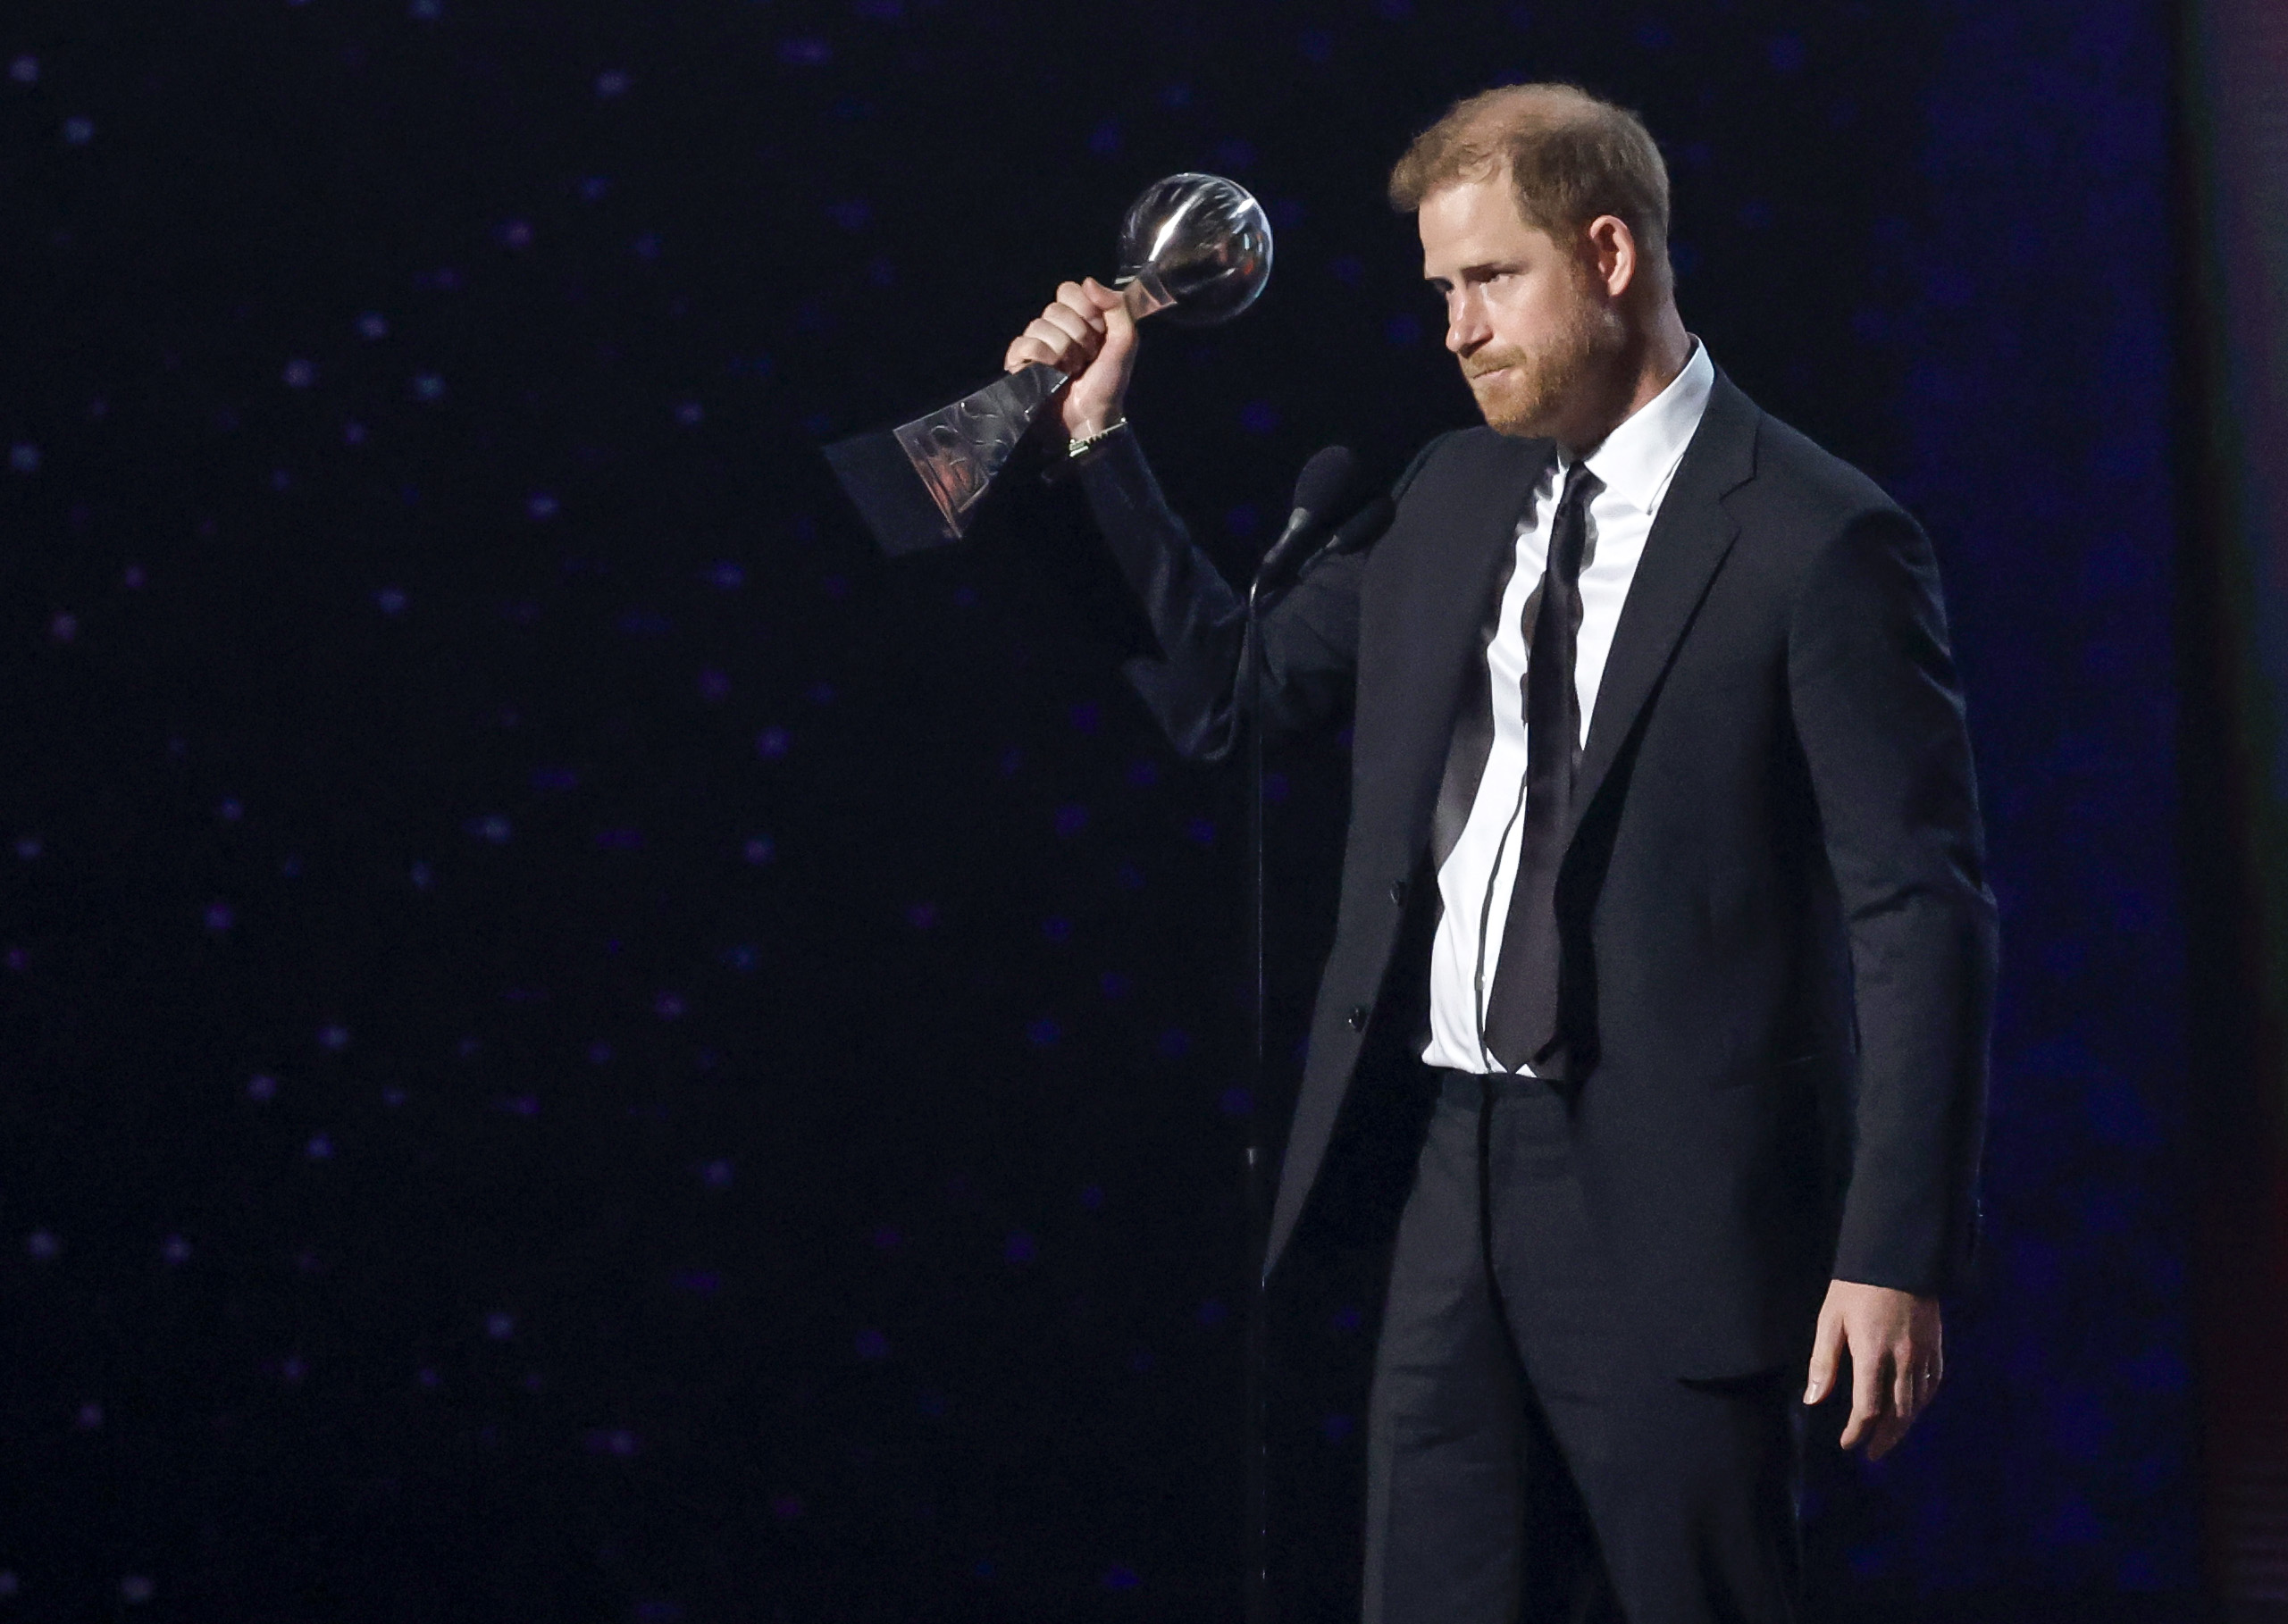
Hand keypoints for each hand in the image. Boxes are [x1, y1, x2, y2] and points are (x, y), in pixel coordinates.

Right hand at [1003, 277, 1137, 440]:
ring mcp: (1035, 343)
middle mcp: (1054, 327)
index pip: (1069, 290)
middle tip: (1087, 357)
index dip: (1086, 309)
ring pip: (1040, 325)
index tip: (1099, 332)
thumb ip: (1118, 307)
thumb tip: (1089, 282)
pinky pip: (1025, 344)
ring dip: (1064, 351)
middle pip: (1055, 307)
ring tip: (1072, 369)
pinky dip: (1043, 358)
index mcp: (1078, 318)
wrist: (1091, 418)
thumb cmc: (1108, 383)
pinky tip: (1053, 373)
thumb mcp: (1125, 342)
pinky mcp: (1019, 362)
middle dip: (1078, 334)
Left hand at [1804, 1279, 1942, 1460]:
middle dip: (1884, 1437)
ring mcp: (1923, 1354)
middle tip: (1873, 1453)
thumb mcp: (1831, 1320)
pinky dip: (1922, 1402)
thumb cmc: (1856, 1287)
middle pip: (1898, 1413)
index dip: (1857, 1431)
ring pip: (1918, 1403)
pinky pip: (1932, 1384)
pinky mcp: (1936, 1346)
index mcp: (1872, 1354)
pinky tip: (1913, 1409)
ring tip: (1889, 1437)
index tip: (1847, 1444)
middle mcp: (1902, 1360)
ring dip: (1904, 1425)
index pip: (1868, 1408)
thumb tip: (1814, 1400)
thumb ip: (1824, 1362)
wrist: (1897, 1257)